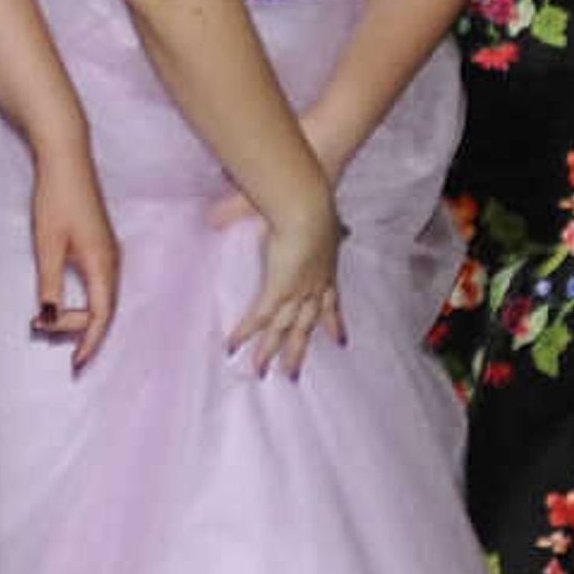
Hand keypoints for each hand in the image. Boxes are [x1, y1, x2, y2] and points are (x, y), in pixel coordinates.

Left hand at [29, 141, 121, 369]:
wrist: (67, 159)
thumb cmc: (56, 199)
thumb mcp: (47, 246)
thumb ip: (50, 284)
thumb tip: (49, 318)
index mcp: (103, 264)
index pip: (101, 316)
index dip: (88, 342)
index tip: (75, 363)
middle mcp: (113, 262)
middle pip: (104, 310)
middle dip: (78, 329)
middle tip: (43, 329)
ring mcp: (110, 252)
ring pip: (102, 298)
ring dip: (79, 315)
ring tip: (50, 322)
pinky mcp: (102, 245)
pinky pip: (99, 285)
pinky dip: (83, 300)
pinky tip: (62, 301)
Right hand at [220, 189, 344, 379]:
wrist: (308, 200)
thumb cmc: (305, 199)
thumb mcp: (297, 211)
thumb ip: (275, 215)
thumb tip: (239, 215)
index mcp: (324, 266)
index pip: (330, 300)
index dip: (333, 321)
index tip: (340, 341)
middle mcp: (314, 284)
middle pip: (308, 323)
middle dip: (300, 347)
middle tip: (294, 373)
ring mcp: (297, 289)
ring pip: (284, 328)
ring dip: (272, 351)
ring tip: (262, 373)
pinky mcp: (279, 288)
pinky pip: (260, 318)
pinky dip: (246, 332)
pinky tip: (234, 346)